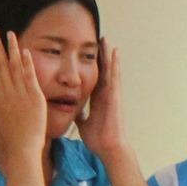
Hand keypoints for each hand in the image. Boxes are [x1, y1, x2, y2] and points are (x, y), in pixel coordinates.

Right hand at [0, 29, 47, 181]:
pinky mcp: (33, 98)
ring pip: (13, 67)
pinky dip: (26, 63)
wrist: (20, 149)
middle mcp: (6, 93)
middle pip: (0, 65)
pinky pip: (29, 77)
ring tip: (9, 33)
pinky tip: (24, 51)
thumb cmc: (13, 139)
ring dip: (11, 49)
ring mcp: (19, 94)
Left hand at [77, 39, 127, 160]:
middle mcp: (105, 93)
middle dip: (100, 56)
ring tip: (106, 39)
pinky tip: (114, 51)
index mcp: (97, 100)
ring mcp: (112, 93)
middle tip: (97, 40)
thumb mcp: (83, 122)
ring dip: (108, 54)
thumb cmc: (97, 138)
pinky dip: (115, 63)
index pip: (93, 78)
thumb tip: (71, 109)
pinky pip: (115, 75)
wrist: (108, 147)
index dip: (91, 66)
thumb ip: (79, 113)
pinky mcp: (115, 94)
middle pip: (102, 70)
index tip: (87, 55)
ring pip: (110, 69)